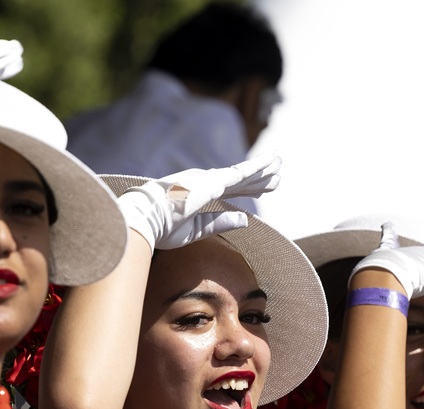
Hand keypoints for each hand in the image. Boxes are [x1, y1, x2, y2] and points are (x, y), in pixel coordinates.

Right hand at [116, 153, 280, 249]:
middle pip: (238, 179)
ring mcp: (209, 179)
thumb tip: (245, 219)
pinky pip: (240, 174)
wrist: (143, 218)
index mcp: (198, 192)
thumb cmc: (161, 226)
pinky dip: (257, 167)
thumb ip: (220, 222)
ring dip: (262, 169)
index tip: (262, 189)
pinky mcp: (213, 182)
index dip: (247, 189)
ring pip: (242, 173)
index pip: (228, 189)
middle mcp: (204, 181)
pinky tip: (270, 163)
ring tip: (279, 164)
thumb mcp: (195, 229)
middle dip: (258, 178)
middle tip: (278, 175)